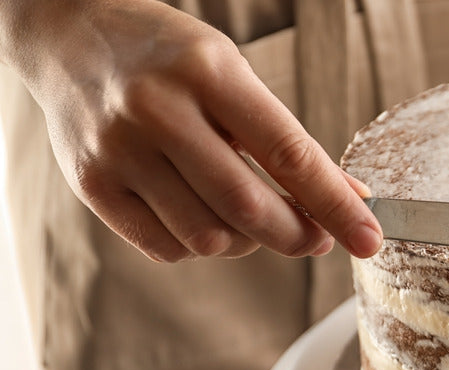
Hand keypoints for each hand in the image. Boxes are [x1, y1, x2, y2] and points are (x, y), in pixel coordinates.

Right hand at [0, 0, 380, 261]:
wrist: (70, 35)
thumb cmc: (170, 58)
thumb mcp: (235, 76)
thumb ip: (286, 139)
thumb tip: (350, 197)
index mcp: (209, 73)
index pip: (290, 155)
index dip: (337, 206)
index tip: (370, 239)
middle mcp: (159, 111)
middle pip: (250, 208)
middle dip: (298, 235)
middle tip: (318, 238)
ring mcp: (119, 151)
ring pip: (209, 237)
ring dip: (248, 242)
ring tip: (250, 215)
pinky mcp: (92, 184)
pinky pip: (166, 247)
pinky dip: (200, 246)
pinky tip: (203, 215)